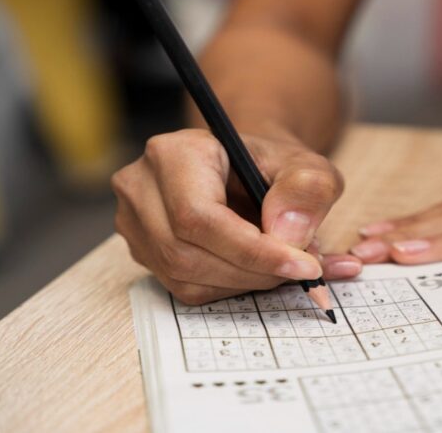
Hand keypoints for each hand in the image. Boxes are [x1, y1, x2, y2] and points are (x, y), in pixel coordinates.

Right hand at [113, 129, 360, 303]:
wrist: (250, 170)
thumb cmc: (273, 165)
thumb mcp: (306, 166)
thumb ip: (307, 190)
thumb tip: (289, 235)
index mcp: (174, 152)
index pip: (199, 217)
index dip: (253, 251)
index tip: (304, 266)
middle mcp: (141, 186)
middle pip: (187, 254)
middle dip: (253, 272)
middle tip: (302, 271)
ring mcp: (134, 222)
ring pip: (185, 277)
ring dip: (245, 282)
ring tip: (286, 266)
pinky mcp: (145, 252)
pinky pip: (186, 288)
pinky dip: (231, 287)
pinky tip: (261, 270)